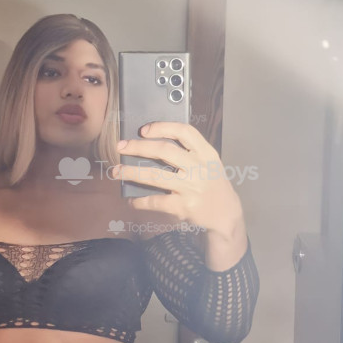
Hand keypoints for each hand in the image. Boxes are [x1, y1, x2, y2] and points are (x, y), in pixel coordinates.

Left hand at [111, 121, 245, 237]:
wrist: (226, 214)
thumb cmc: (212, 184)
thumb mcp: (209, 163)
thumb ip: (189, 152)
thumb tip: (151, 143)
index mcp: (207, 153)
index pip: (184, 131)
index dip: (162, 127)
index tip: (143, 130)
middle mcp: (199, 168)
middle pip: (164, 150)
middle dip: (138, 147)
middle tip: (120, 147)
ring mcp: (191, 187)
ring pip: (154, 175)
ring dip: (131, 173)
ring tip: (116, 172)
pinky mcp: (183, 206)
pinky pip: (155, 201)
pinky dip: (140, 201)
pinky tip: (132, 201)